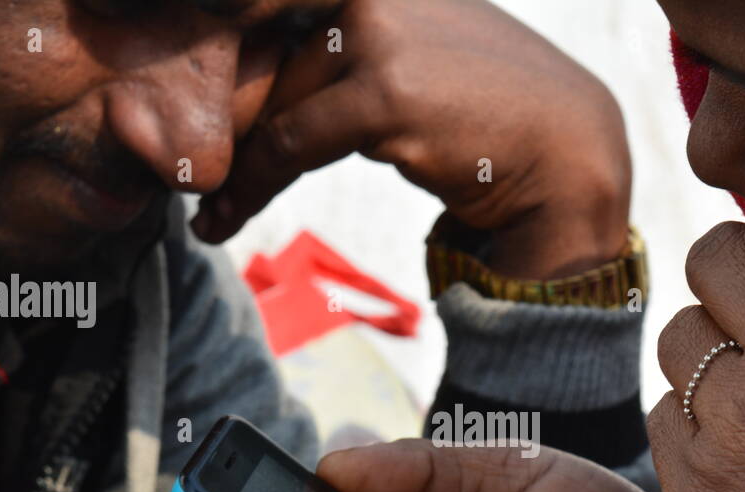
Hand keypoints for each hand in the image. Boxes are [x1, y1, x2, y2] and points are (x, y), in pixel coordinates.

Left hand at [192, 0, 631, 278]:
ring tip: (203, 205)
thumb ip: (355, 47)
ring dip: (228, 159)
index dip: (220, 50)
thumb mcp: (421, 54)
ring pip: (268, 97)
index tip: (177, 91)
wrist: (566, 154)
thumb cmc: (493, 111)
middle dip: (218, 113)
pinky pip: (288, 142)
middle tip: (183, 161)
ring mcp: (380, 33)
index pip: (274, 10)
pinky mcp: (387, 92)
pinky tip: (222, 218)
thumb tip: (280, 70)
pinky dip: (248, 185)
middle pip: (260, 51)